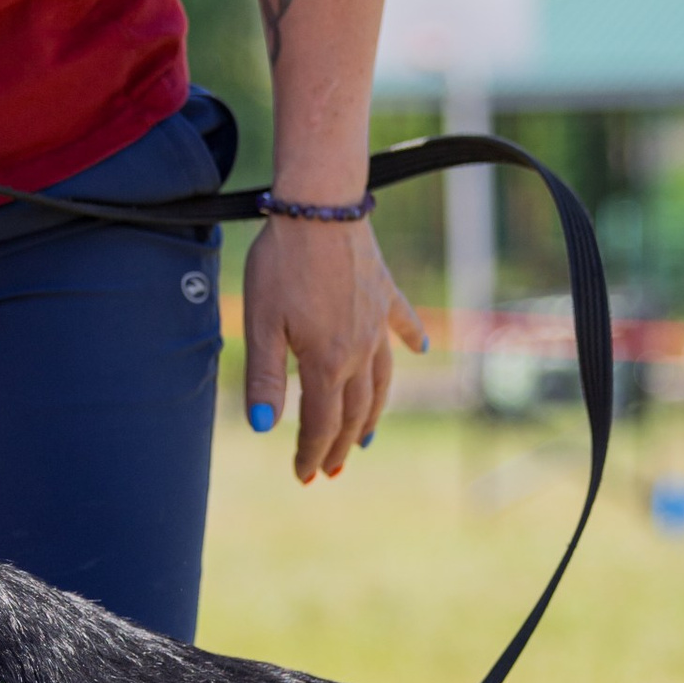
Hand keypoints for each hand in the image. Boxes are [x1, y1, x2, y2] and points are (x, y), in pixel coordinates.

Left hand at [241, 216, 426, 480]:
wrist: (320, 207)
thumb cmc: (282, 263)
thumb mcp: (261, 323)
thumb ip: (265, 376)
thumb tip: (264, 427)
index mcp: (327, 362)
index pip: (322, 423)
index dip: (311, 453)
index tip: (303, 475)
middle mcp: (359, 350)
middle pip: (355, 411)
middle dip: (341, 444)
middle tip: (331, 468)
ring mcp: (377, 322)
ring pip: (381, 380)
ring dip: (374, 413)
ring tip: (368, 436)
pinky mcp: (385, 293)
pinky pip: (403, 324)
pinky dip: (412, 340)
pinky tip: (422, 351)